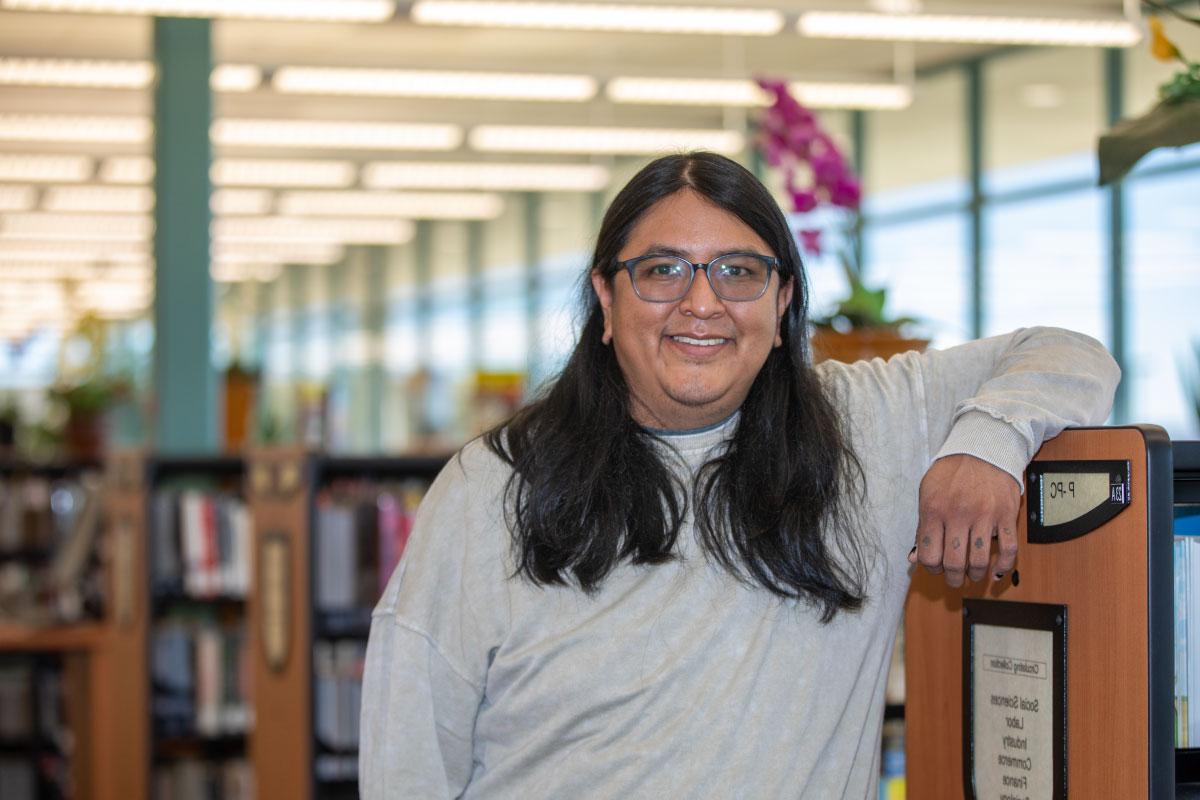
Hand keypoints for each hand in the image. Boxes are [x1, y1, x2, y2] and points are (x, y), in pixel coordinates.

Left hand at [908, 454, 1020, 587]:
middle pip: (954, 562)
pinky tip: (996, 572)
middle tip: (954, 579)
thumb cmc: (951, 473)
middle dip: (952, 578)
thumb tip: (914, 559)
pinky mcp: (1006, 515)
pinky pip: (1009, 549)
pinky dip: (1003, 566)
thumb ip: (922, 527)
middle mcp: (958, 514)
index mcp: (934, 510)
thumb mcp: (927, 494)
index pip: (929, 554)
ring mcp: (984, 516)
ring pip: (979, 561)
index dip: (930, 567)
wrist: (983, 449)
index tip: (935, 567)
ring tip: (973, 575)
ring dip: (975, 575)